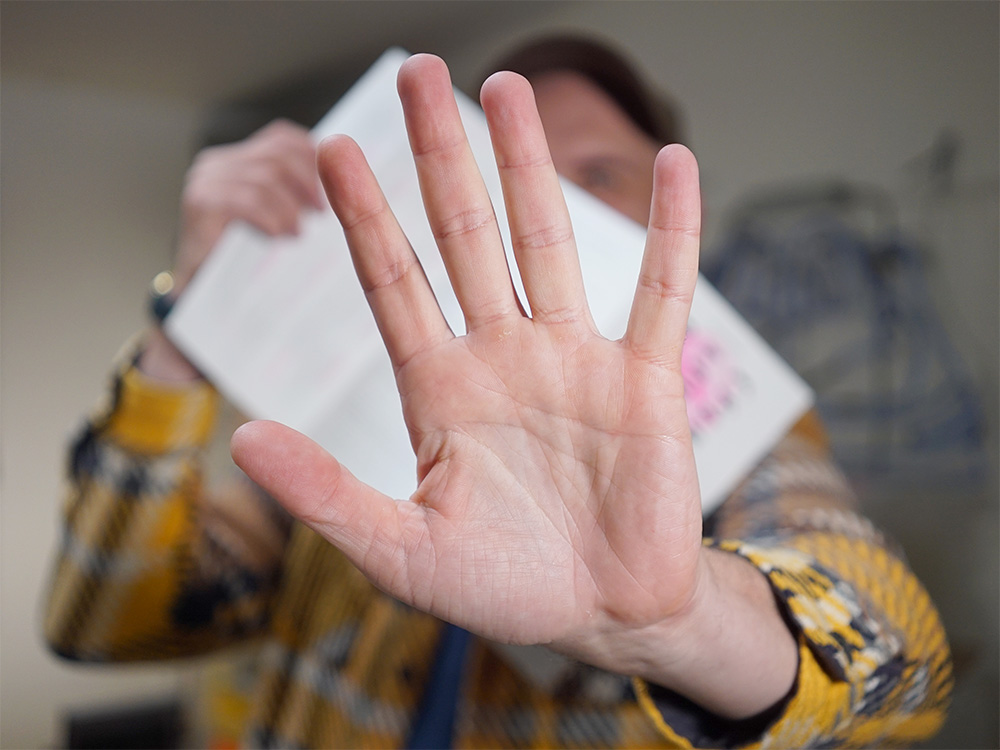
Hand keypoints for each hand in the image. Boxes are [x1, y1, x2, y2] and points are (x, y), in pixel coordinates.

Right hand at [173, 118, 323, 292]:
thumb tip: (346, 186)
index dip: (313, 157)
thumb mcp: (275, 220)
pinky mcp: (200, 205)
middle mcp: (217, 163)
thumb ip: (297, 197)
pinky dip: (270, 218)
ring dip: (290, 208)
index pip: (282, 138)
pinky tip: (279, 236)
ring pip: (265, 178)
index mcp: (238, 160)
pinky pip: (248, 201)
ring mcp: (205, 181)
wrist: (201, 296)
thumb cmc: (243, 261)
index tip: (330, 189)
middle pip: (277, 155)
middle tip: (321, 214)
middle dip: (308, 183)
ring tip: (298, 234)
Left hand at [232, 56, 795, 717]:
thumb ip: (328, 495)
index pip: (392, 284)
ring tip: (510, 88)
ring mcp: (574, 360)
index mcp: (439, 391)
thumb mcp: (401, 552)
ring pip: (548, 243)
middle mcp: (502, 357)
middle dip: (438, 156)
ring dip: (530, 166)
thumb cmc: (503, 588)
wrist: (604, 617)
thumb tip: (242, 440)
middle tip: (416, 73)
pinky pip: (661, 292)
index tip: (332, 149)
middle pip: (463, 235)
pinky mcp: (643, 379)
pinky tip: (675, 167)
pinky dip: (671, 231)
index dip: (362, 217)